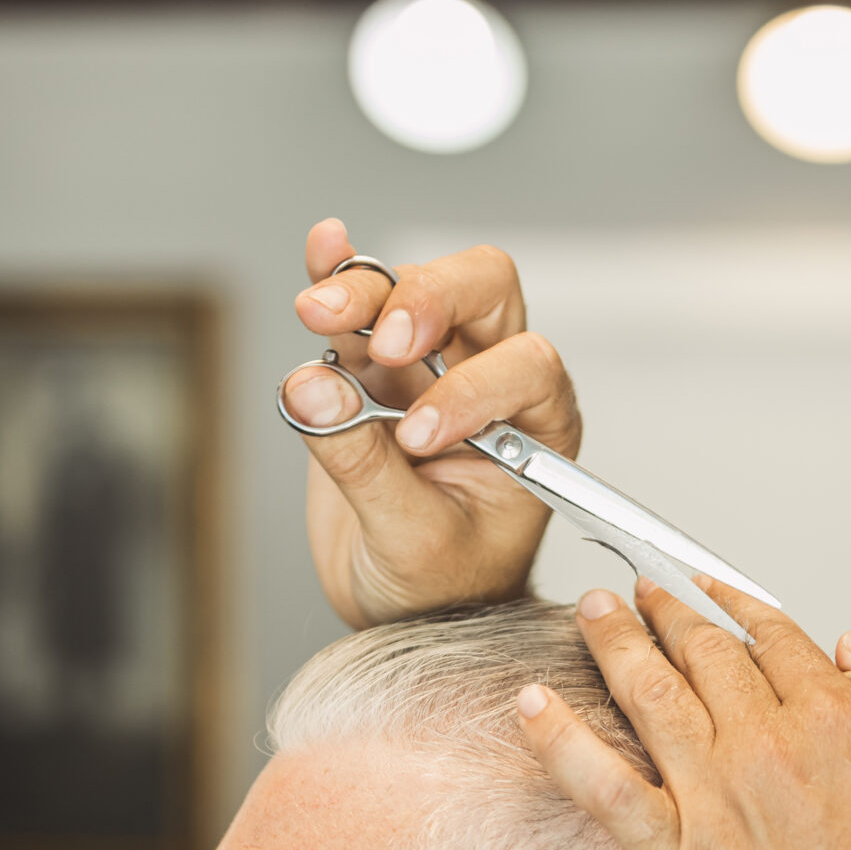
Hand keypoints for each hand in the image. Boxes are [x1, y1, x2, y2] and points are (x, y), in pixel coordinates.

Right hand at [285, 219, 581, 627]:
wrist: (404, 605)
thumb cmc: (440, 586)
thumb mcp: (410, 540)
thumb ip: (363, 465)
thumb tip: (311, 388)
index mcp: (539, 427)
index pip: (525, 367)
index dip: (472, 387)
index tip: (418, 433)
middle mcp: (493, 379)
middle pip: (483, 292)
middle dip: (432, 300)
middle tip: (383, 342)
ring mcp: (431, 366)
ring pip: (411, 293)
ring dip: (366, 291)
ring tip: (318, 312)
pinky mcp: (372, 368)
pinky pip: (362, 304)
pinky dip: (340, 270)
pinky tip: (326, 244)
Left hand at [515, 583, 850, 849]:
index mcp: (840, 714)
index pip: (771, 637)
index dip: (733, 606)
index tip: (708, 591)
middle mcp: (771, 741)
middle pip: (703, 653)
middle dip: (666, 613)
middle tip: (637, 594)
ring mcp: (717, 796)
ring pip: (648, 693)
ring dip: (613, 642)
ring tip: (591, 613)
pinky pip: (601, 784)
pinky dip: (560, 738)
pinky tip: (531, 705)